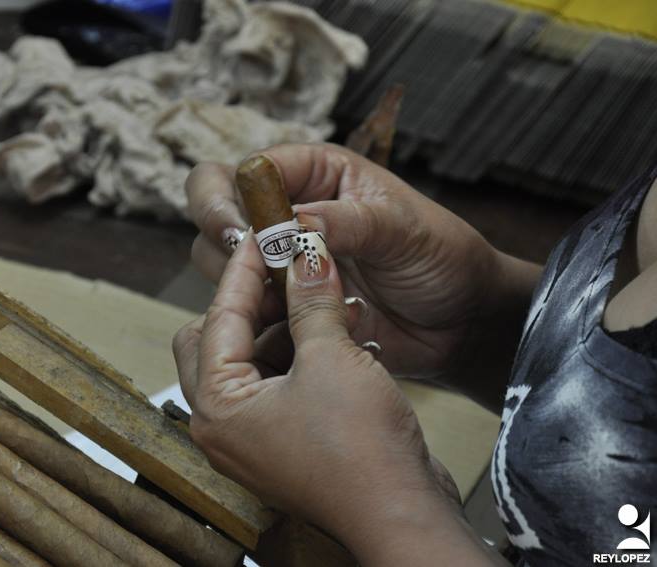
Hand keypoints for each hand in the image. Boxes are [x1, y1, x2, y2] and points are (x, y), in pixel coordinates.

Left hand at [173, 234, 501, 564]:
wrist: (403, 513)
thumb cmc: (360, 451)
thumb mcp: (332, 358)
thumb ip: (310, 300)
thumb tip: (304, 252)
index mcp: (217, 406)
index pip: (218, 317)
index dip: (244, 270)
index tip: (265, 235)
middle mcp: (223, 425)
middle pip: (217, 340)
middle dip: (251, 301)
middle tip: (284, 268)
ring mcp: (253, 437)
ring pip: (250, 360)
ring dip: (282, 326)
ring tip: (320, 295)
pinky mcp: (284, 441)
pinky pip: (278, 383)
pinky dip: (299, 354)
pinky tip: (336, 330)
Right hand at [186, 143, 538, 408]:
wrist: (460, 324)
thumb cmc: (442, 259)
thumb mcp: (403, 228)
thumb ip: (349, 221)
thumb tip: (294, 223)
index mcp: (317, 176)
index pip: (252, 169)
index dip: (234, 193)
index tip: (244, 230)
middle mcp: (289, 214)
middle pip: (217, 205)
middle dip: (218, 228)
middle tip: (241, 256)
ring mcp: (281, 262)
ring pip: (220, 259)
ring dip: (235, 279)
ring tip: (280, 300)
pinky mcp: (283, 307)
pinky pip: (243, 308)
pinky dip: (250, 319)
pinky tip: (283, 330)